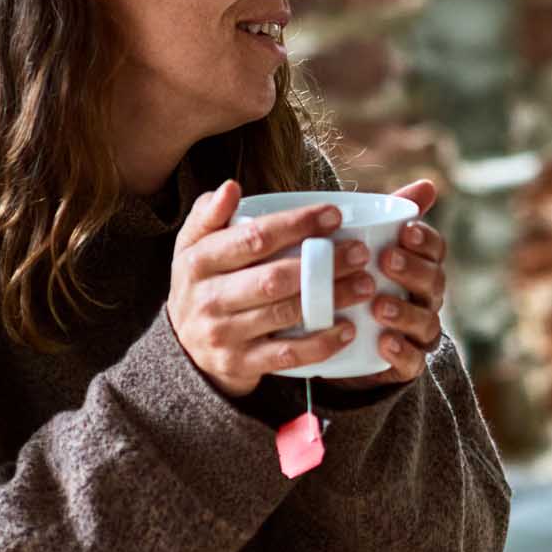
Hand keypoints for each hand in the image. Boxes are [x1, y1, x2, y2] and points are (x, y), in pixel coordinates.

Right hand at [169, 179, 377, 398]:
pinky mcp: (240, 364)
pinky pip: (287, 354)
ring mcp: (223, 334)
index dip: (296, 225)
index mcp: (198, 260)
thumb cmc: (203, 283)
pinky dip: (320, 343)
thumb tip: (231, 187)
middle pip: (274, 277)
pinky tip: (347, 329)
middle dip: (323, 264)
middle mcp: (207, 298)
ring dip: (330, 299)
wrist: (185, 348)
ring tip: (366, 285)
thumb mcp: (195, 246)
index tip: (335, 216)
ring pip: (284, 314)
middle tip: (361, 253)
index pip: (254, 238)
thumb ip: (211, 214)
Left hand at [342, 179, 447, 387]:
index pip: (435, 251)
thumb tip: (428, 185)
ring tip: (379, 305)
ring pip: (425, 323)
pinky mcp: (405, 364)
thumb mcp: (369, 250)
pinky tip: (383, 343)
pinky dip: (400, 352)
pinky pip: (412, 361)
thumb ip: (391, 217)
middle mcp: (426, 300)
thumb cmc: (363, 283)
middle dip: (413, 270)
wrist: (345, 343)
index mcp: (421, 268)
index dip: (425, 241)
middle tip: (387, 260)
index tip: (405, 230)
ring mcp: (418, 333)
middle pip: (434, 283)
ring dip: (404, 312)